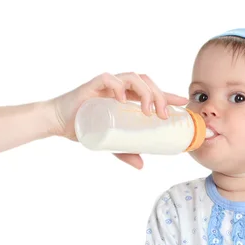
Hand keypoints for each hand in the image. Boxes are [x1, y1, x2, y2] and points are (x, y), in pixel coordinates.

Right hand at [47, 72, 188, 168]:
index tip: (184, 103)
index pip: (152, 91)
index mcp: (127, 98)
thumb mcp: (111, 143)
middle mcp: (120, 88)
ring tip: (148, 111)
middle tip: (164, 115)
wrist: (60, 123)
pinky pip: (109, 79)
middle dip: (160, 96)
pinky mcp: (93, 85)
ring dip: (145, 92)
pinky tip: (123, 99)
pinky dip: (118, 87)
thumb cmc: (86, 127)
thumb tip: (142, 166)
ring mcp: (108, 85)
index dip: (169, 95)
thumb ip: (126, 152)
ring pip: (133, 78)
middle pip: (147, 83)